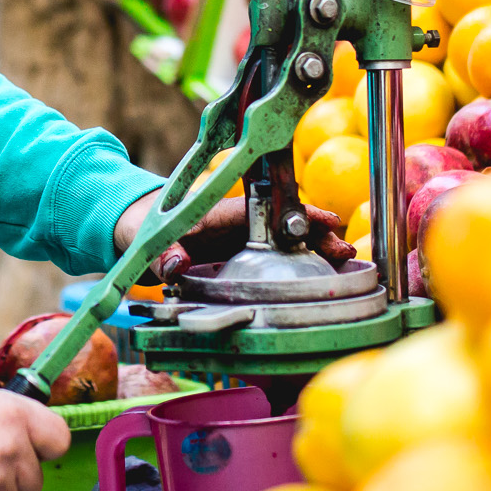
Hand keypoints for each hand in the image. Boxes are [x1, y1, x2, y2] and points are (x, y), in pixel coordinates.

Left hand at [114, 192, 353, 281]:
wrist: (144, 231)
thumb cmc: (152, 229)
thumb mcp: (154, 243)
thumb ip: (165, 255)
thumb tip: (176, 265)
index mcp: (226, 214)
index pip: (270, 210)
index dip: (300, 215)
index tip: (328, 221)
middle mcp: (244, 226)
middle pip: (290, 226)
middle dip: (320, 235)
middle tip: (346, 252)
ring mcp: (248, 243)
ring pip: (291, 244)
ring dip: (318, 252)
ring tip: (346, 266)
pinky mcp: (248, 261)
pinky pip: (281, 261)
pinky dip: (304, 267)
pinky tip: (323, 281)